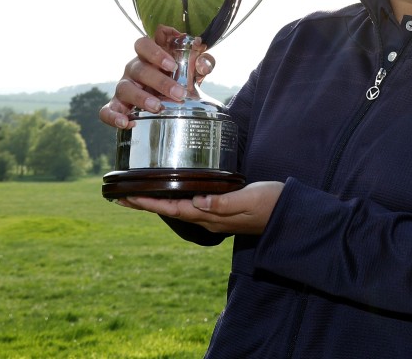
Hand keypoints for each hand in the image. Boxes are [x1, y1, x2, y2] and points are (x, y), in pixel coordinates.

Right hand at [99, 26, 215, 128]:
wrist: (168, 101)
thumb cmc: (178, 80)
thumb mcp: (193, 71)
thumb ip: (202, 63)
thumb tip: (204, 63)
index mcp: (150, 56)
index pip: (144, 44)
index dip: (155, 52)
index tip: (172, 64)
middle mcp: (134, 69)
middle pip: (139, 68)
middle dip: (159, 81)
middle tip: (179, 93)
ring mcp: (124, 87)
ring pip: (125, 88)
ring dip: (141, 97)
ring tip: (158, 107)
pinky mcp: (116, 106)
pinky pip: (107, 110)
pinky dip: (113, 117)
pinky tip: (127, 123)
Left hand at [117, 181, 284, 234]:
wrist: (290, 216)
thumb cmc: (272, 204)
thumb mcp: (249, 199)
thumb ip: (224, 203)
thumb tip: (199, 202)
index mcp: (212, 216)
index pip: (174, 208)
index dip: (150, 202)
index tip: (127, 196)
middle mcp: (209, 219)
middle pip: (170, 210)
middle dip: (146, 203)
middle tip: (121, 196)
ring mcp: (216, 216)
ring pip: (179, 208)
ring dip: (158, 202)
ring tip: (140, 194)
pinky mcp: (223, 210)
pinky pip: (191, 206)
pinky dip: (176, 199)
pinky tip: (175, 193)